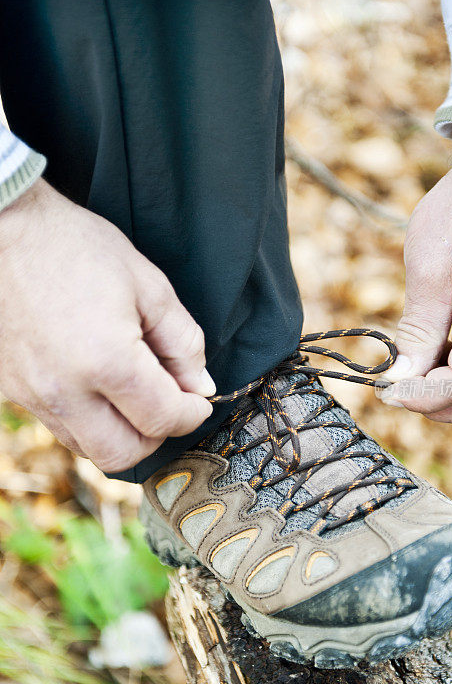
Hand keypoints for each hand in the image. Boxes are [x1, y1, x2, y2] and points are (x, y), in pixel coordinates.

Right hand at [0, 179, 213, 471]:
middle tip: (170, 406)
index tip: (200, 401)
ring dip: (123, 435)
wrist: (4, 230)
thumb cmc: (77, 247)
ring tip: (134, 398)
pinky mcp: (15, 392)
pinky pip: (63, 429)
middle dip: (158, 437)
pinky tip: (100, 390)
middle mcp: (66, 391)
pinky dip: (91, 423)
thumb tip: (201, 384)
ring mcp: (35, 395)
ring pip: (90, 449)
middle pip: (124, 454)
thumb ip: (183, 342)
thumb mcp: (148, 285)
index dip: (192, 414)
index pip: (163, 419)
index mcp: (106, 361)